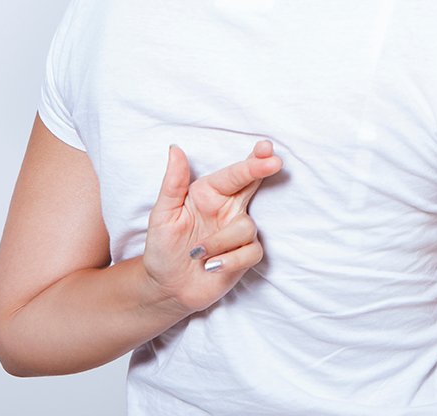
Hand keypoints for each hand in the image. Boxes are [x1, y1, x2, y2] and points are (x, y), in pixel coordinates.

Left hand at [143, 140, 282, 313]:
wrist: (166, 288)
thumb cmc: (162, 248)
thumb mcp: (162, 215)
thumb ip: (173, 182)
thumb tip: (175, 149)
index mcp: (208, 193)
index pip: (233, 173)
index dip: (252, 161)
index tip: (265, 150)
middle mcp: (227, 208)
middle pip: (253, 184)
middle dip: (263, 170)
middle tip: (275, 161)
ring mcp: (238, 232)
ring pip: (246, 227)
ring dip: (220, 242)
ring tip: (197, 254)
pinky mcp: (245, 255)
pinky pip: (250, 252)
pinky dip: (229, 260)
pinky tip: (211, 267)